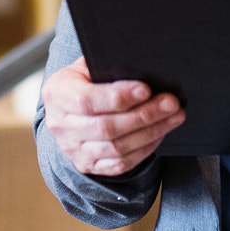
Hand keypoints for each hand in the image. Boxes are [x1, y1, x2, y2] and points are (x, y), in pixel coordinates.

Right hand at [42, 56, 185, 176]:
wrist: (66, 107)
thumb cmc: (83, 80)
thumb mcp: (85, 66)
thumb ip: (106, 67)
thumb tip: (142, 69)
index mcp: (56, 93)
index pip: (86, 100)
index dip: (118, 97)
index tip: (146, 90)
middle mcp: (59, 124)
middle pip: (106, 127)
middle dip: (144, 115)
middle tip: (171, 103)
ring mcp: (72, 148)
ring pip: (116, 148)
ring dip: (150, 132)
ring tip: (173, 117)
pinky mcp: (86, 164)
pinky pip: (119, 164)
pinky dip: (144, 150)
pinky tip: (159, 134)